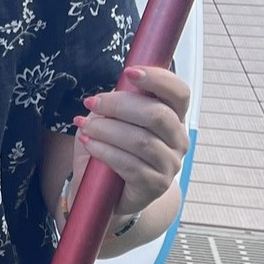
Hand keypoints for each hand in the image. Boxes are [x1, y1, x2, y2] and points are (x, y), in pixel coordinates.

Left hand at [71, 65, 189, 221]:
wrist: (108, 191)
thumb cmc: (112, 148)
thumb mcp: (112, 119)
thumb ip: (116, 103)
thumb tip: (104, 97)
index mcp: (172, 116)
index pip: (179, 93)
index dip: (158, 79)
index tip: (130, 72)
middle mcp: (178, 139)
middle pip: (157, 115)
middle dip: (119, 105)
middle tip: (91, 103)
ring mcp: (170, 164)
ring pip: (142, 141)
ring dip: (107, 129)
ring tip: (85, 126)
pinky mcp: (156, 185)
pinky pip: (131, 165)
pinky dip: (105, 150)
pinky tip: (89, 143)